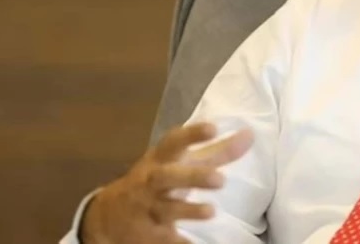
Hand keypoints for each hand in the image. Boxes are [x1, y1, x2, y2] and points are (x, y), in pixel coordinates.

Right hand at [81, 121, 253, 243]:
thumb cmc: (156, 180)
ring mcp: (147, 208)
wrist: (109, 214)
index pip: (174, 143)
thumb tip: (250, 135)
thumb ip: (217, 151)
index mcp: (160, 160)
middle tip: (221, 179)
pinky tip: (192, 243)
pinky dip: (175, 240)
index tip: (213, 128)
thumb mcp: (180, 163)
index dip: (192, 134)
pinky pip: (161, 237)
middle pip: (167, 177)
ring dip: (187, 210)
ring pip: (165, 209)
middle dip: (192, 177)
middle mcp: (151, 182)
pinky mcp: (146, 233)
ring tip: (211, 211)